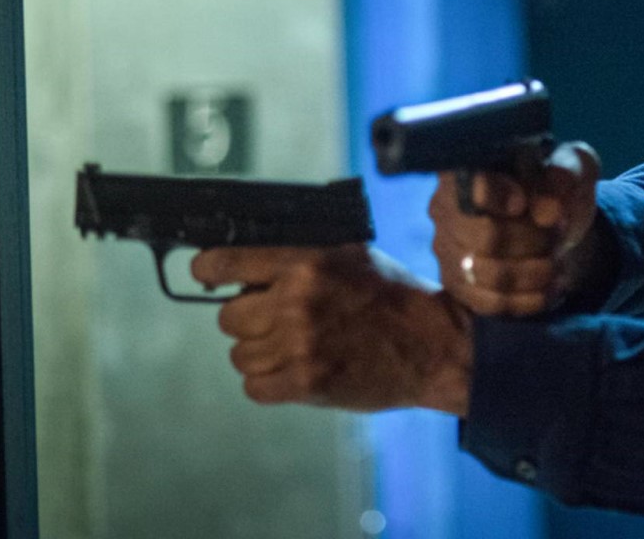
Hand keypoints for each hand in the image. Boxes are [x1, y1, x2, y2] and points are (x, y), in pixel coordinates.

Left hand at [191, 244, 474, 414]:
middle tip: (279, 322)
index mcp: (306, 261)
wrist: (434, 344)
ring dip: (261, 354)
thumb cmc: (393, 297)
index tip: (210, 276)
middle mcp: (297, 301)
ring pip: (240, 355)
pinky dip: (270, 383)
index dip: (209, 270)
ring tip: (294, 348)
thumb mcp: (350, 255)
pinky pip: (254, 387)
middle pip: (228, 317)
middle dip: (249, 320)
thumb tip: (244, 265)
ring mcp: (299, 345)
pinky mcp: (306, 383)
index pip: (223, 262)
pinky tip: (296, 371)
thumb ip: (299, 255)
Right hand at [430, 141, 604, 316]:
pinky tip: (551, 288)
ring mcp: (446, 248)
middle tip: (558, 233)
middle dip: (533, 240)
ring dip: (535, 272)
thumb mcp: (575, 168)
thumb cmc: (559, 187)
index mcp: (469, 165)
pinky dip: (527, 299)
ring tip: (557, 262)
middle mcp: (444, 206)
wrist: (555, 225)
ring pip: (489, 274)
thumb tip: (547, 208)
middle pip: (485, 236)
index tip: (524, 204)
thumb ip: (566, 174)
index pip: (469, 185)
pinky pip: (488, 302)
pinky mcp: (457, 284)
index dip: (497, 196)